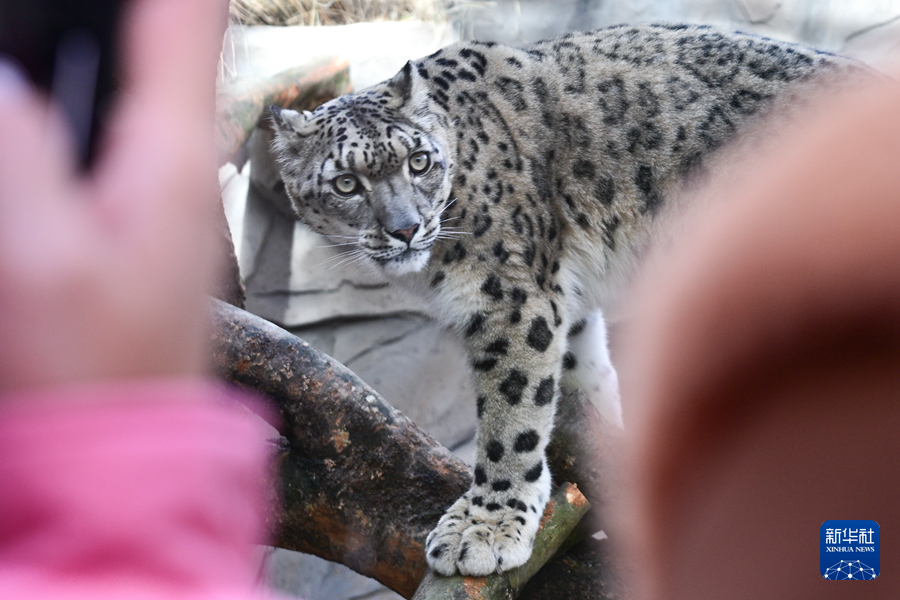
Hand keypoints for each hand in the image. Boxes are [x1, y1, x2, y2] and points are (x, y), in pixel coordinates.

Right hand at [0, 0, 227, 392]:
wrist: (123, 437)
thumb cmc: (96, 370)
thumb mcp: (42, 261)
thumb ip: (22, 153)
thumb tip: (5, 80)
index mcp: (170, 158)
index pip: (186, 20)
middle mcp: (185, 164)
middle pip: (163, 43)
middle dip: (111, 18)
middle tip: (60, 10)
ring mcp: (171, 190)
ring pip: (139, 88)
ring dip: (99, 58)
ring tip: (56, 39)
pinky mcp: (148, 215)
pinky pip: (125, 134)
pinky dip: (94, 109)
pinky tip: (50, 117)